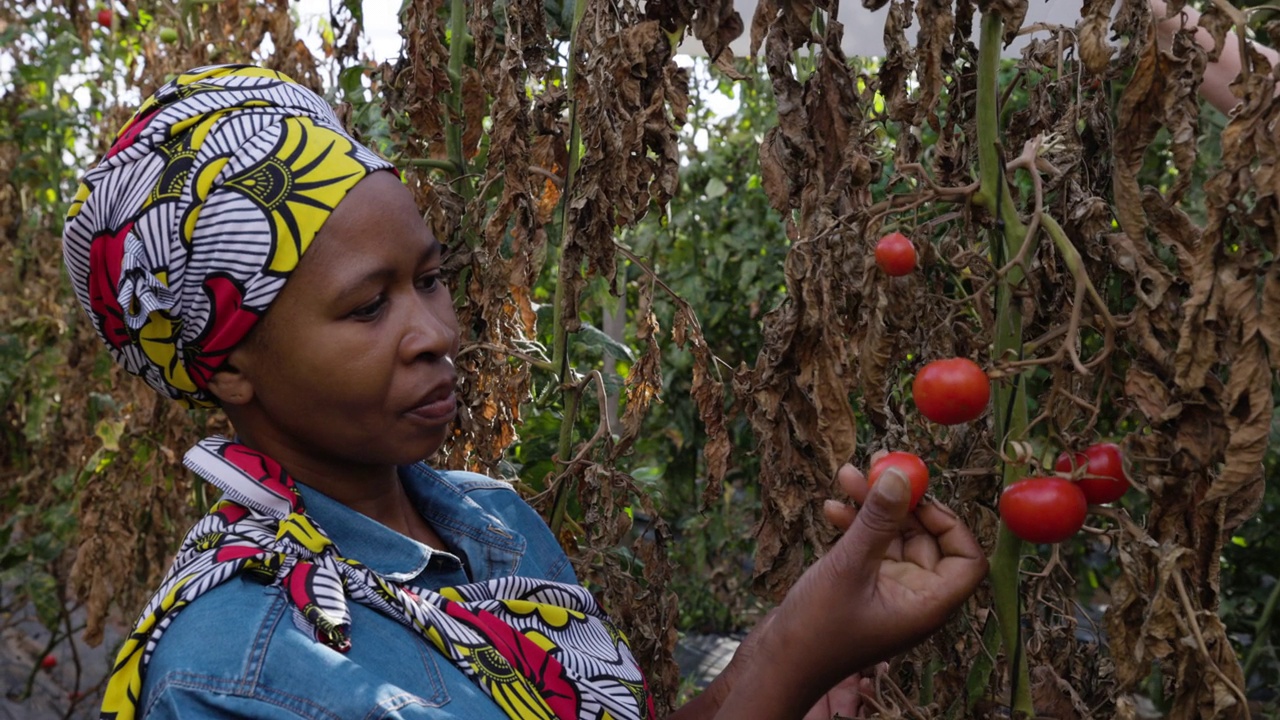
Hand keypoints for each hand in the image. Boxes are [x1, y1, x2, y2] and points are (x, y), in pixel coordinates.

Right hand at [717, 462, 986, 716]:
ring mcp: (887, 591)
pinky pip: (869, 546)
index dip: (949, 522)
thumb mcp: (850, 566)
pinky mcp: (861, 586)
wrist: (778, 664)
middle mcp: (914, 598)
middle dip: (901, 502)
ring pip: (893, 537)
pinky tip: (831, 508)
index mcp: (928, 604)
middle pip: (926, 538)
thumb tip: (903, 475)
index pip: (967, 559)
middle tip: (878, 468)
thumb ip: (878, 520)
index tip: (917, 495)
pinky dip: (855, 525)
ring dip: (872, 507)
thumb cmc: (818, 629)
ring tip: (847, 476)